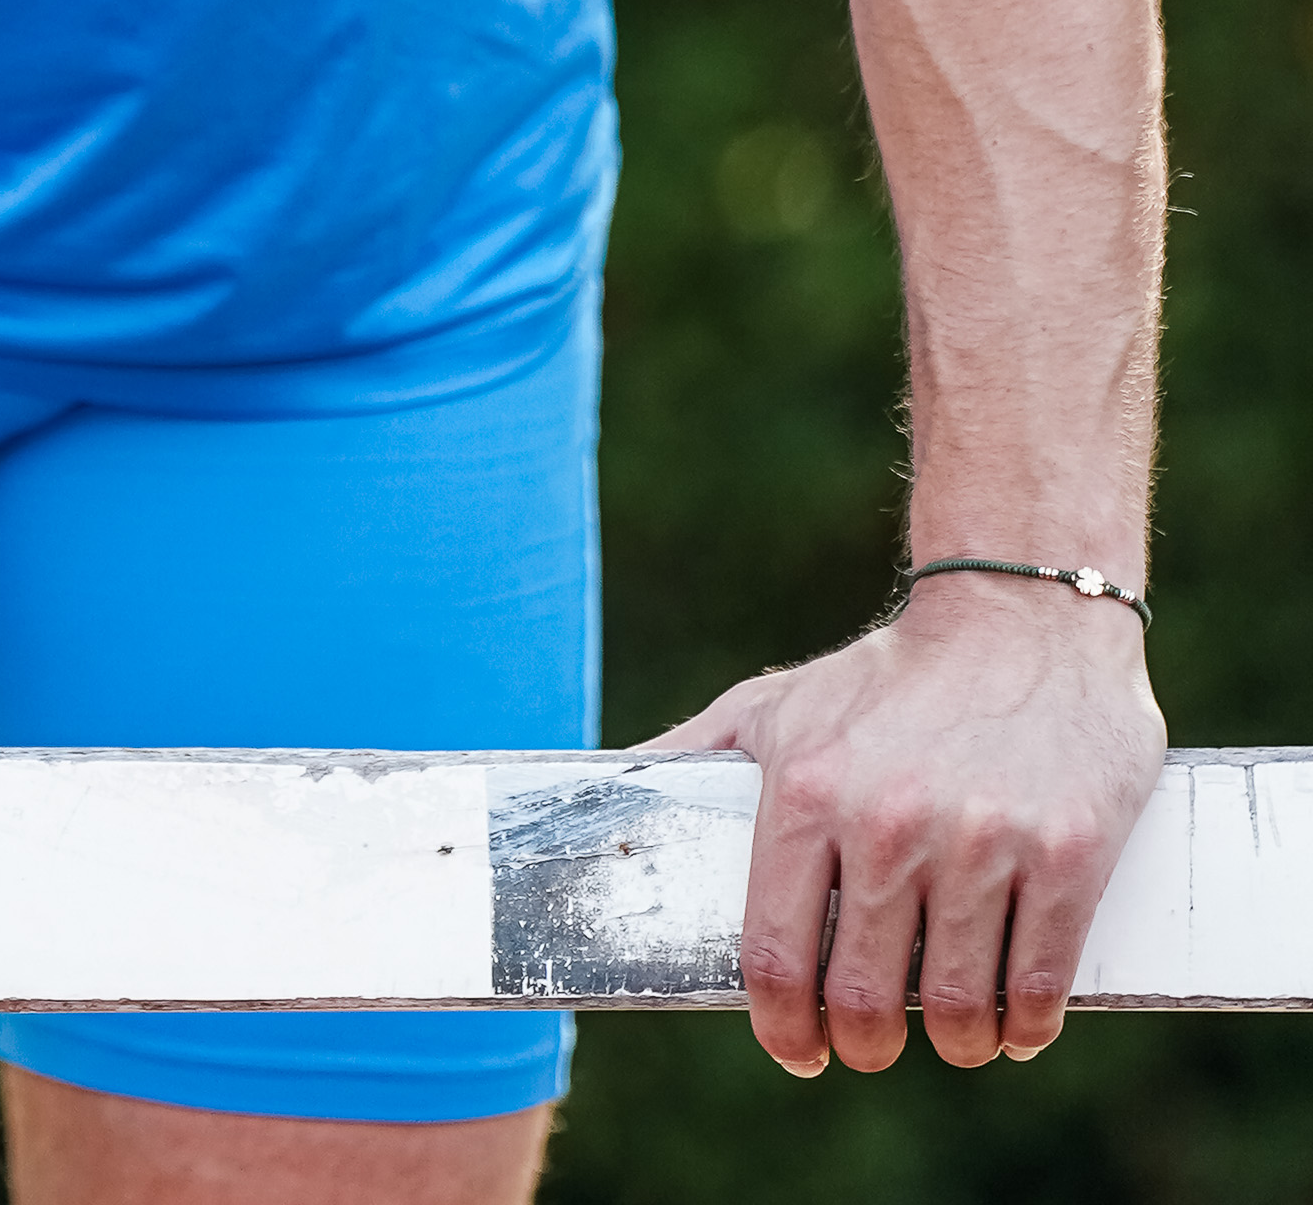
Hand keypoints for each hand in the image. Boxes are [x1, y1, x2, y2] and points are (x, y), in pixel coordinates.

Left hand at [650, 574, 1165, 1076]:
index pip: (773, 954)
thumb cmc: (886, 677)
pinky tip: (1010, 1021)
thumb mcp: (774, 704)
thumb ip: (692, 756)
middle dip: (864, 1046)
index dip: (782, 1029)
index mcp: (805, 791)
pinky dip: (1021, 1028)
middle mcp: (887, 823)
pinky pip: (1038, 988)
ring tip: (948, 1030)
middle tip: (872, 1043)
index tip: (798, 1052)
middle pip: (863, 999)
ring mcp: (982, 843)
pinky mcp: (1068, 856)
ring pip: (956, 1010)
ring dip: (951, 1044)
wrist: (1018, 617)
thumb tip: (601, 793)